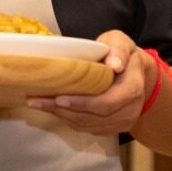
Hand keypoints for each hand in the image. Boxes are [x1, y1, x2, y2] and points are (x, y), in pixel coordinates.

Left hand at [27, 30, 152, 138]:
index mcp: (132, 89)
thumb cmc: (123, 55)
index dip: (82, 103)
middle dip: (62, 109)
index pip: (106, 103)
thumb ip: (119, 50)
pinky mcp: (110, 127)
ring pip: (86, 124)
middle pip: (92, 117)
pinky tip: (50, 108)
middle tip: (36, 100)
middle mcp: (128, 111)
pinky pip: (86, 127)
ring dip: (60, 115)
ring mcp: (120, 122)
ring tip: (36, 103)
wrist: (135, 74)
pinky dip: (66, 118)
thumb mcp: (121, 43)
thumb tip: (114, 65)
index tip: (59, 99)